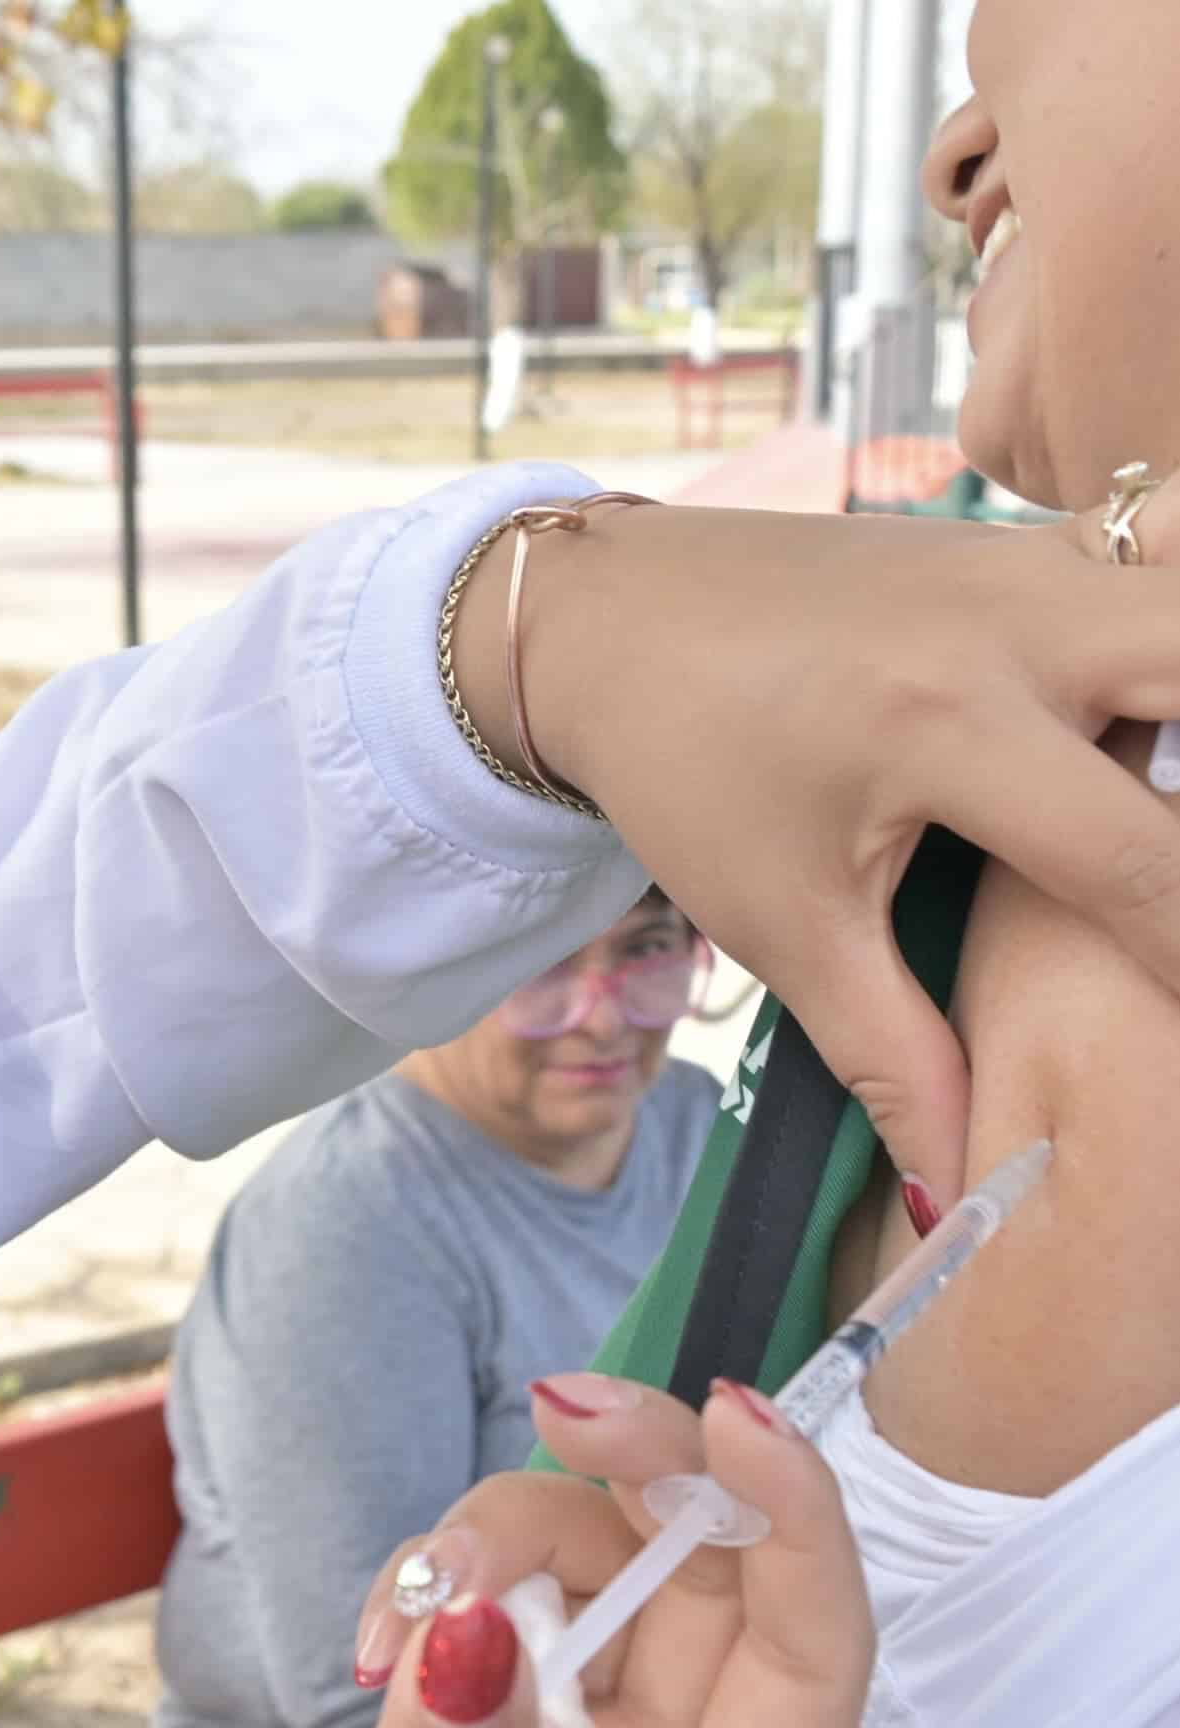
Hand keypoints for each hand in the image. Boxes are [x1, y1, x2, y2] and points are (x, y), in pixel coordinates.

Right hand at [23, 1376, 870, 1727]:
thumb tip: (483, 1617)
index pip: (804, 1665)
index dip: (794, 1525)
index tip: (717, 1413)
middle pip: (697, 1595)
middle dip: (635, 1487)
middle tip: (549, 1407)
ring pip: (584, 1596)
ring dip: (509, 1542)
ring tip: (401, 1601)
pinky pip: (480, 1634)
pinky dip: (434, 1599)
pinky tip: (366, 1645)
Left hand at [449, 493, 1179, 1209]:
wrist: (604, 621)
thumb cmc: (684, 770)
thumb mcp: (779, 921)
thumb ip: (887, 1051)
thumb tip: (957, 1190)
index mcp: (947, 726)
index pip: (1141, 859)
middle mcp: (1016, 623)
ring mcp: (1034, 561)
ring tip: (1173, 794)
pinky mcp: (1034, 536)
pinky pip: (1168, 548)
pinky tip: (1159, 718)